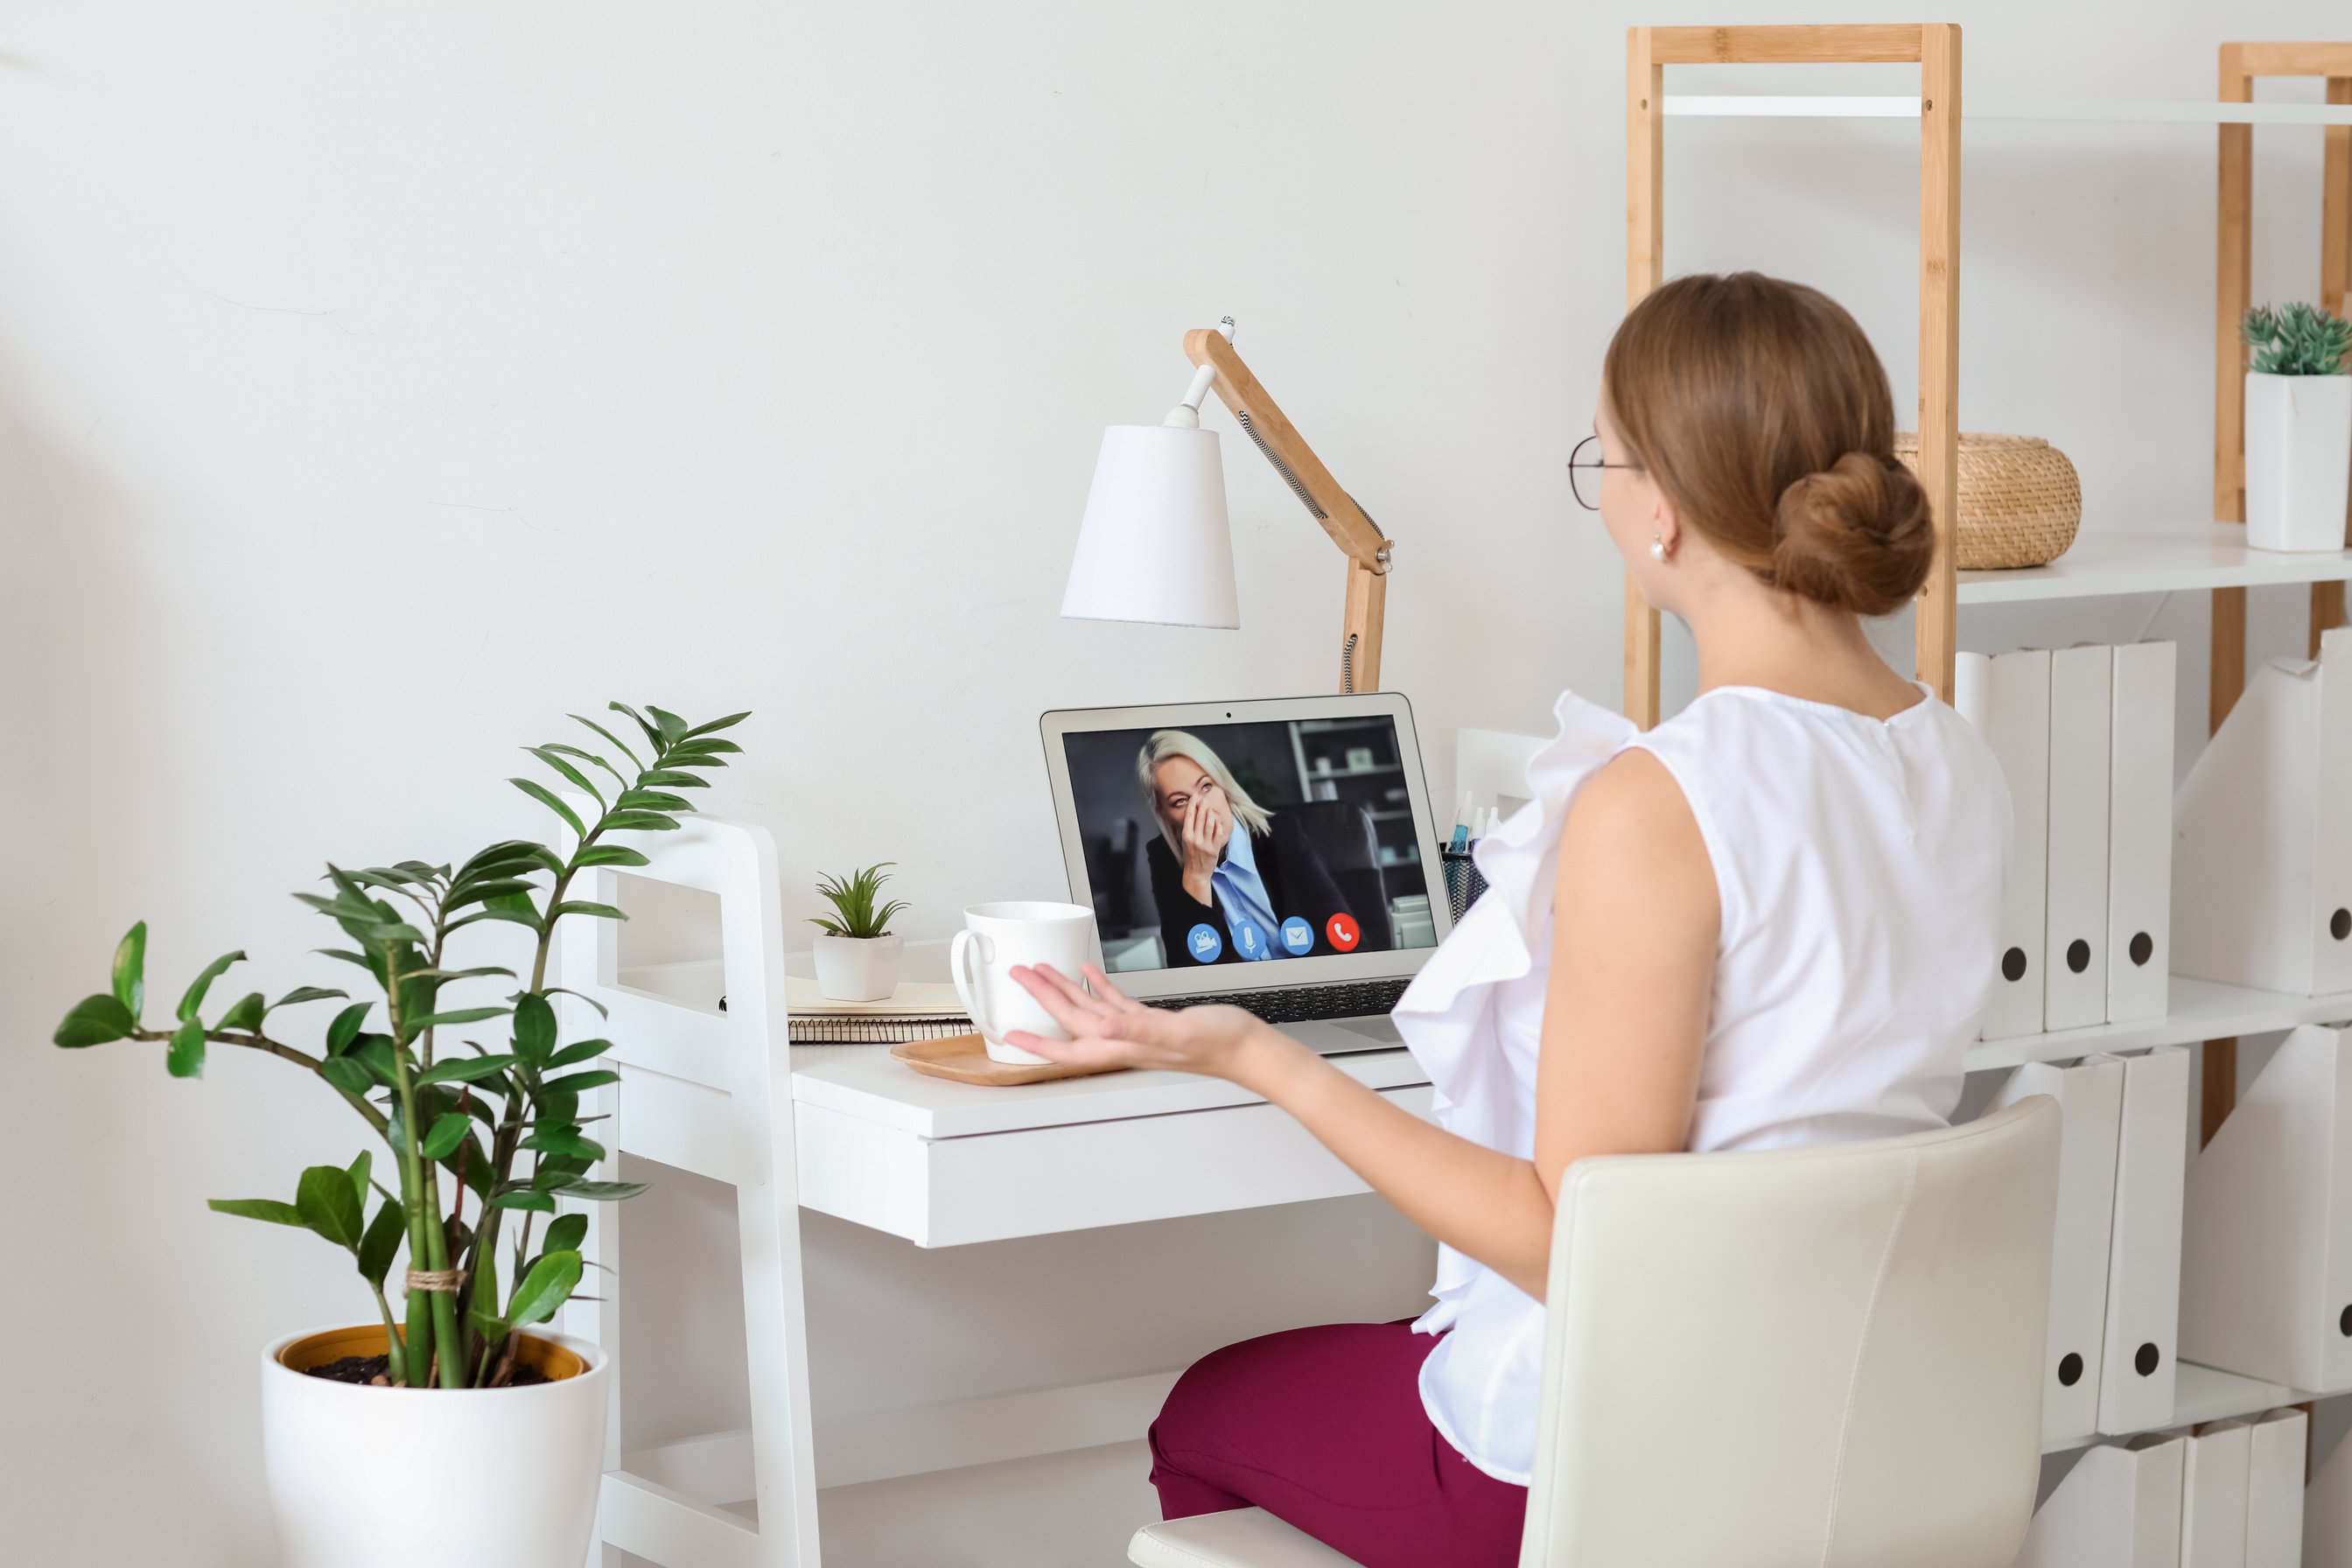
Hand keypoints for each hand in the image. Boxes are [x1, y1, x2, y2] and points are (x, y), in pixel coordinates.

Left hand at [1005, 962, 1281, 1081]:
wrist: (1250, 1049)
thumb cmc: (1222, 1045)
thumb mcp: (1180, 1031)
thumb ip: (1141, 1029)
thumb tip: (1106, 1028)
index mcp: (1127, 1045)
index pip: (1071, 1047)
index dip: (1039, 1042)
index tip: (1010, 1033)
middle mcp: (1126, 1040)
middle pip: (1073, 1021)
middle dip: (1043, 1000)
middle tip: (1019, 976)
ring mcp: (1138, 1031)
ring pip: (1090, 1010)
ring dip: (1065, 991)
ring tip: (1042, 971)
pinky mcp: (1154, 1020)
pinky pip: (1116, 1002)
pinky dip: (1100, 987)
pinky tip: (1089, 973)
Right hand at [1178, 788, 1230, 904]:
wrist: (1196, 873)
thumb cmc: (1190, 856)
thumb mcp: (1185, 841)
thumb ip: (1189, 828)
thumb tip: (1194, 812)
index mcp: (1186, 836)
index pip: (1189, 817)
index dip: (1193, 805)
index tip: (1195, 796)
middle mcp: (1195, 839)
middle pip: (1200, 818)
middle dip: (1202, 805)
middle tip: (1203, 798)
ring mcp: (1206, 844)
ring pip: (1209, 823)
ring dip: (1210, 813)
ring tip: (1209, 806)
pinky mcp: (1214, 848)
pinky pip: (1218, 832)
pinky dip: (1217, 824)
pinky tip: (1216, 819)